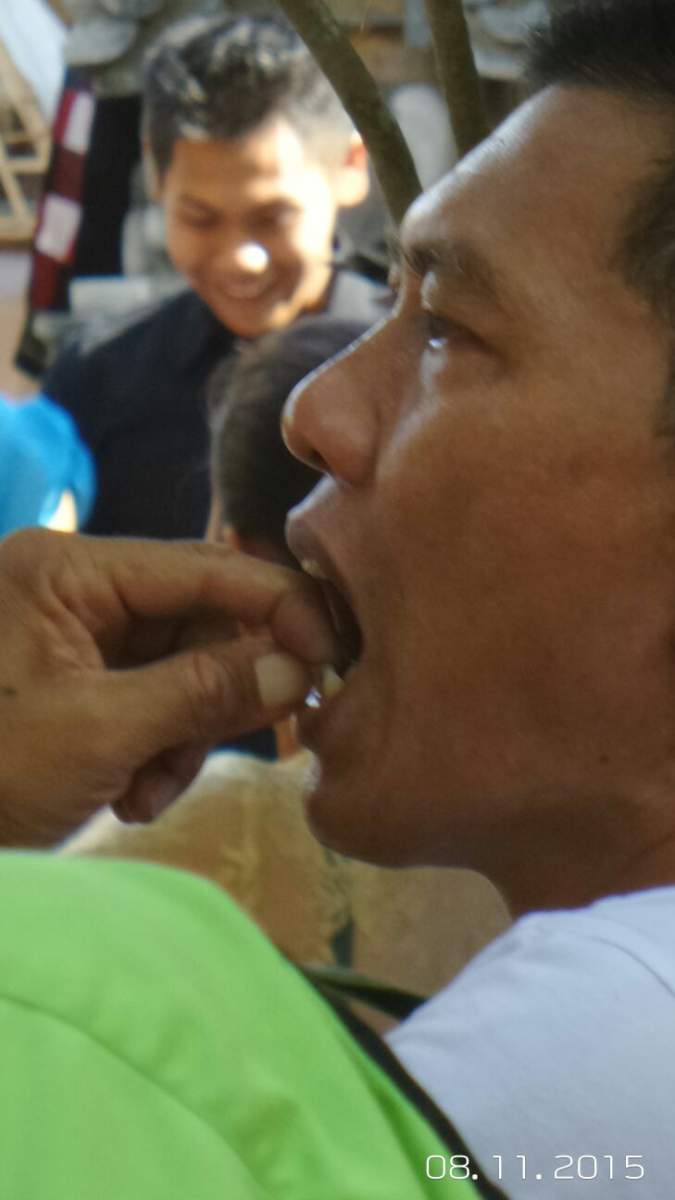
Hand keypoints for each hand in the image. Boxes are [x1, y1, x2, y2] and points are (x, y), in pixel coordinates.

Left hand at [0, 530, 335, 846]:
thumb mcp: (98, 734)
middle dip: (216, 692)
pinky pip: (146, 701)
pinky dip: (155, 751)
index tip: (331, 653)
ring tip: (145, 791)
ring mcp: (68, 638)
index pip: (200, 567)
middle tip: (249, 740)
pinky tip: (128, 796)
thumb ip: (204, 693)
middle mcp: (69, 589)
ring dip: (184, 735)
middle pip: (194, 621)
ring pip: (178, 670)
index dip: (276, 606)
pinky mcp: (69, 684)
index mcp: (64, 570)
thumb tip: (298, 669)